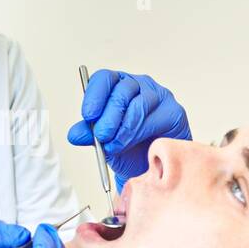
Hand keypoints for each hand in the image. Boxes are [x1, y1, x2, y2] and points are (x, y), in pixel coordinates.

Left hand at [67, 69, 190, 191]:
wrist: (149, 169)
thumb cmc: (127, 149)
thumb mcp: (102, 142)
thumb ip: (89, 135)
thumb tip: (74, 134)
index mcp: (116, 86)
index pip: (105, 78)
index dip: (95, 94)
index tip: (88, 115)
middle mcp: (138, 85)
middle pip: (122, 90)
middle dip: (109, 116)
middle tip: (101, 136)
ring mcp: (158, 95)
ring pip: (139, 105)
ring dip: (125, 129)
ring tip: (115, 146)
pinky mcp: (173, 111)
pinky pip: (156, 118)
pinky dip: (141, 133)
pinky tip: (135, 144)